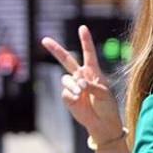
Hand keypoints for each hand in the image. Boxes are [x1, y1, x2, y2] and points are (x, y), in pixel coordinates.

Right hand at [41, 25, 123, 141]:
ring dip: (73, 85)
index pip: (89, 54)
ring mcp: (74, 87)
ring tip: (82, 93)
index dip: (85, 41)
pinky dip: (72, 96)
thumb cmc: (107, 107)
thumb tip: (78, 84)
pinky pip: (66, 92)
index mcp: (94, 72)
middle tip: (44, 40)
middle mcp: (82, 77)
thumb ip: (91, 86)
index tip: (82, 28)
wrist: (102, 124)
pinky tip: (78, 101)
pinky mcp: (68, 98)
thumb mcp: (104, 94)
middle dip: (55, 50)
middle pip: (67, 60)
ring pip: (66, 79)